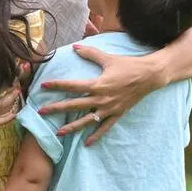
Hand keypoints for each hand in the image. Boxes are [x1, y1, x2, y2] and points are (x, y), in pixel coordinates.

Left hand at [38, 45, 160, 144]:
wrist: (150, 76)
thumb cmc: (129, 65)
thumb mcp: (108, 58)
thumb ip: (90, 53)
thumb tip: (75, 47)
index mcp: (98, 84)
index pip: (73, 86)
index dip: (58, 85)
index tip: (44, 86)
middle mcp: (101, 98)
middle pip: (75, 105)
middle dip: (57, 108)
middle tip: (42, 111)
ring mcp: (109, 108)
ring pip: (87, 120)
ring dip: (72, 127)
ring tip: (59, 133)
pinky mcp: (117, 114)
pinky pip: (104, 127)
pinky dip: (96, 136)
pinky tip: (87, 143)